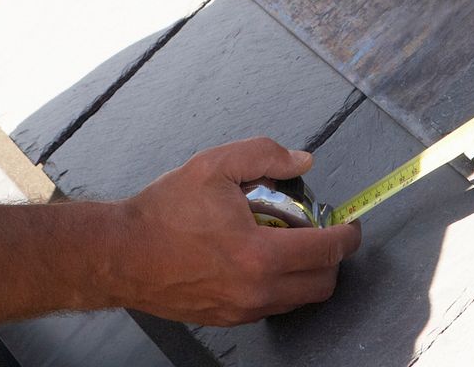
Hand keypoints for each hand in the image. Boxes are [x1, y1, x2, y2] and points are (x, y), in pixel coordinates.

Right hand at [109, 138, 361, 324]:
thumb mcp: (215, 165)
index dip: (348, 235)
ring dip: (307, 273)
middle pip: (322, 284)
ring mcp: (243, 310)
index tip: (351, 223)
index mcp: (259, 254)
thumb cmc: (164, 211)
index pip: (327, 251)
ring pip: (299, 299)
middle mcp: (256, 291)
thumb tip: (303, 160)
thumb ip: (265, 155)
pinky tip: (261, 258)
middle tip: (323, 232)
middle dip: (334, 258)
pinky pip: (272, 306)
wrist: (121, 254)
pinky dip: (280, 284)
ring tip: (289, 242)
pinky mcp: (228, 319)